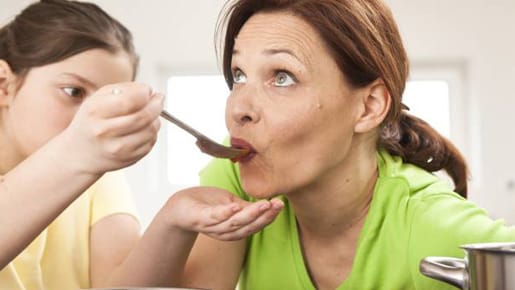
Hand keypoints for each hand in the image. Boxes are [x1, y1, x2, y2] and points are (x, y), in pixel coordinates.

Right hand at [58, 83, 162, 174]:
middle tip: (159, 99)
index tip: (147, 90)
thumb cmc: (92, 122)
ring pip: (151, 129)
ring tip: (149, 114)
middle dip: (157, 104)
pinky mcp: (128, 158)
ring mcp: (117, 148)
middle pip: (143, 116)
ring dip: (155, 119)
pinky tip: (143, 128)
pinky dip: (152, 132)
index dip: (144, 93)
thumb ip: (123, 89)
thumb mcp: (98, 99)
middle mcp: (105, 131)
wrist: (80, 154)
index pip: (129, 101)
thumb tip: (147, 90)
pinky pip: (151, 141)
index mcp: (95, 112)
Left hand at [164, 186, 283, 240]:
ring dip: (250, 214)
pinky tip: (235, 206)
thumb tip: (267, 205)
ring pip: (234, 224)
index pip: (255, 225)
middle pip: (248, 227)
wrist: (180, 205)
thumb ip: (246, 207)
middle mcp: (225, 231)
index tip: (281, 205)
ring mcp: (212, 226)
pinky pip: (214, 217)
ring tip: (263, 204)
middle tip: (277, 205)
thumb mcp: (230, 203)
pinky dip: (225, 213)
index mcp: (234, 228)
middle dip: (264, 216)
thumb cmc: (206, 204)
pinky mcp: (200, 218)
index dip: (269, 216)